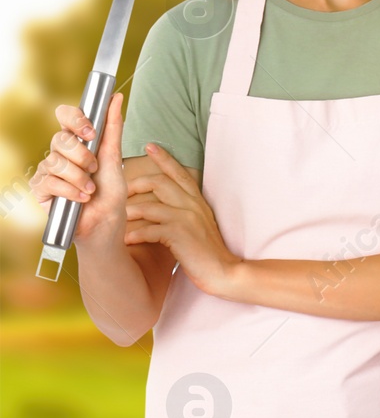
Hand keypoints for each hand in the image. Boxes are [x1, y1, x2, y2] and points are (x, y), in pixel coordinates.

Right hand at [30, 93, 129, 246]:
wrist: (106, 223)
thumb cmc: (111, 193)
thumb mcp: (115, 158)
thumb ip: (113, 128)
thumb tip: (117, 97)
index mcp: (78, 141)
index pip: (66, 115)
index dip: (76, 119)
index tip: (91, 132)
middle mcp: (60, 153)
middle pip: (60, 139)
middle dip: (83, 156)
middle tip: (95, 170)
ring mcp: (48, 170)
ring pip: (55, 161)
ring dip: (79, 177)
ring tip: (90, 189)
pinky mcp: (40, 188)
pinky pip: (49, 181)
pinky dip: (70, 190)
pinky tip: (80, 198)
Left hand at [123, 144, 241, 296]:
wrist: (223, 272)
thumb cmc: (208, 252)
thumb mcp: (199, 224)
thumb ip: (184, 211)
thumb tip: (162, 204)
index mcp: (197, 201)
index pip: (179, 173)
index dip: (164, 158)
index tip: (150, 146)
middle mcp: (193, 205)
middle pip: (160, 182)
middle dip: (136, 184)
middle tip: (121, 190)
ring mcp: (186, 219)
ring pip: (149, 206)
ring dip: (130, 212)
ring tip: (118, 219)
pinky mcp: (179, 235)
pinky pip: (149, 229)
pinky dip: (135, 235)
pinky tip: (127, 240)